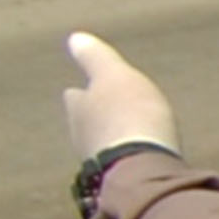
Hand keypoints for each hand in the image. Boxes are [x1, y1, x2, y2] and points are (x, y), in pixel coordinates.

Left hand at [61, 30, 178, 164]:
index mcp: (79, 107)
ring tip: (125, 136)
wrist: (143, 166)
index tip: (84, 89)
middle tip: (107, 112)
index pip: (75, 95)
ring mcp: (97, 160)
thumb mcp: (115, 76)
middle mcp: (82, 134)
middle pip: (85, 122)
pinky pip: (120, 163)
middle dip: (95, 117)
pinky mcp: (118, 179)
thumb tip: (75, 38)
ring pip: (101, 144)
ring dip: (110, 139)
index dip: (83, 92)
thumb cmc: (129, 114)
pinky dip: (125, 158)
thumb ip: (96, 59)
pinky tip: (137, 158)